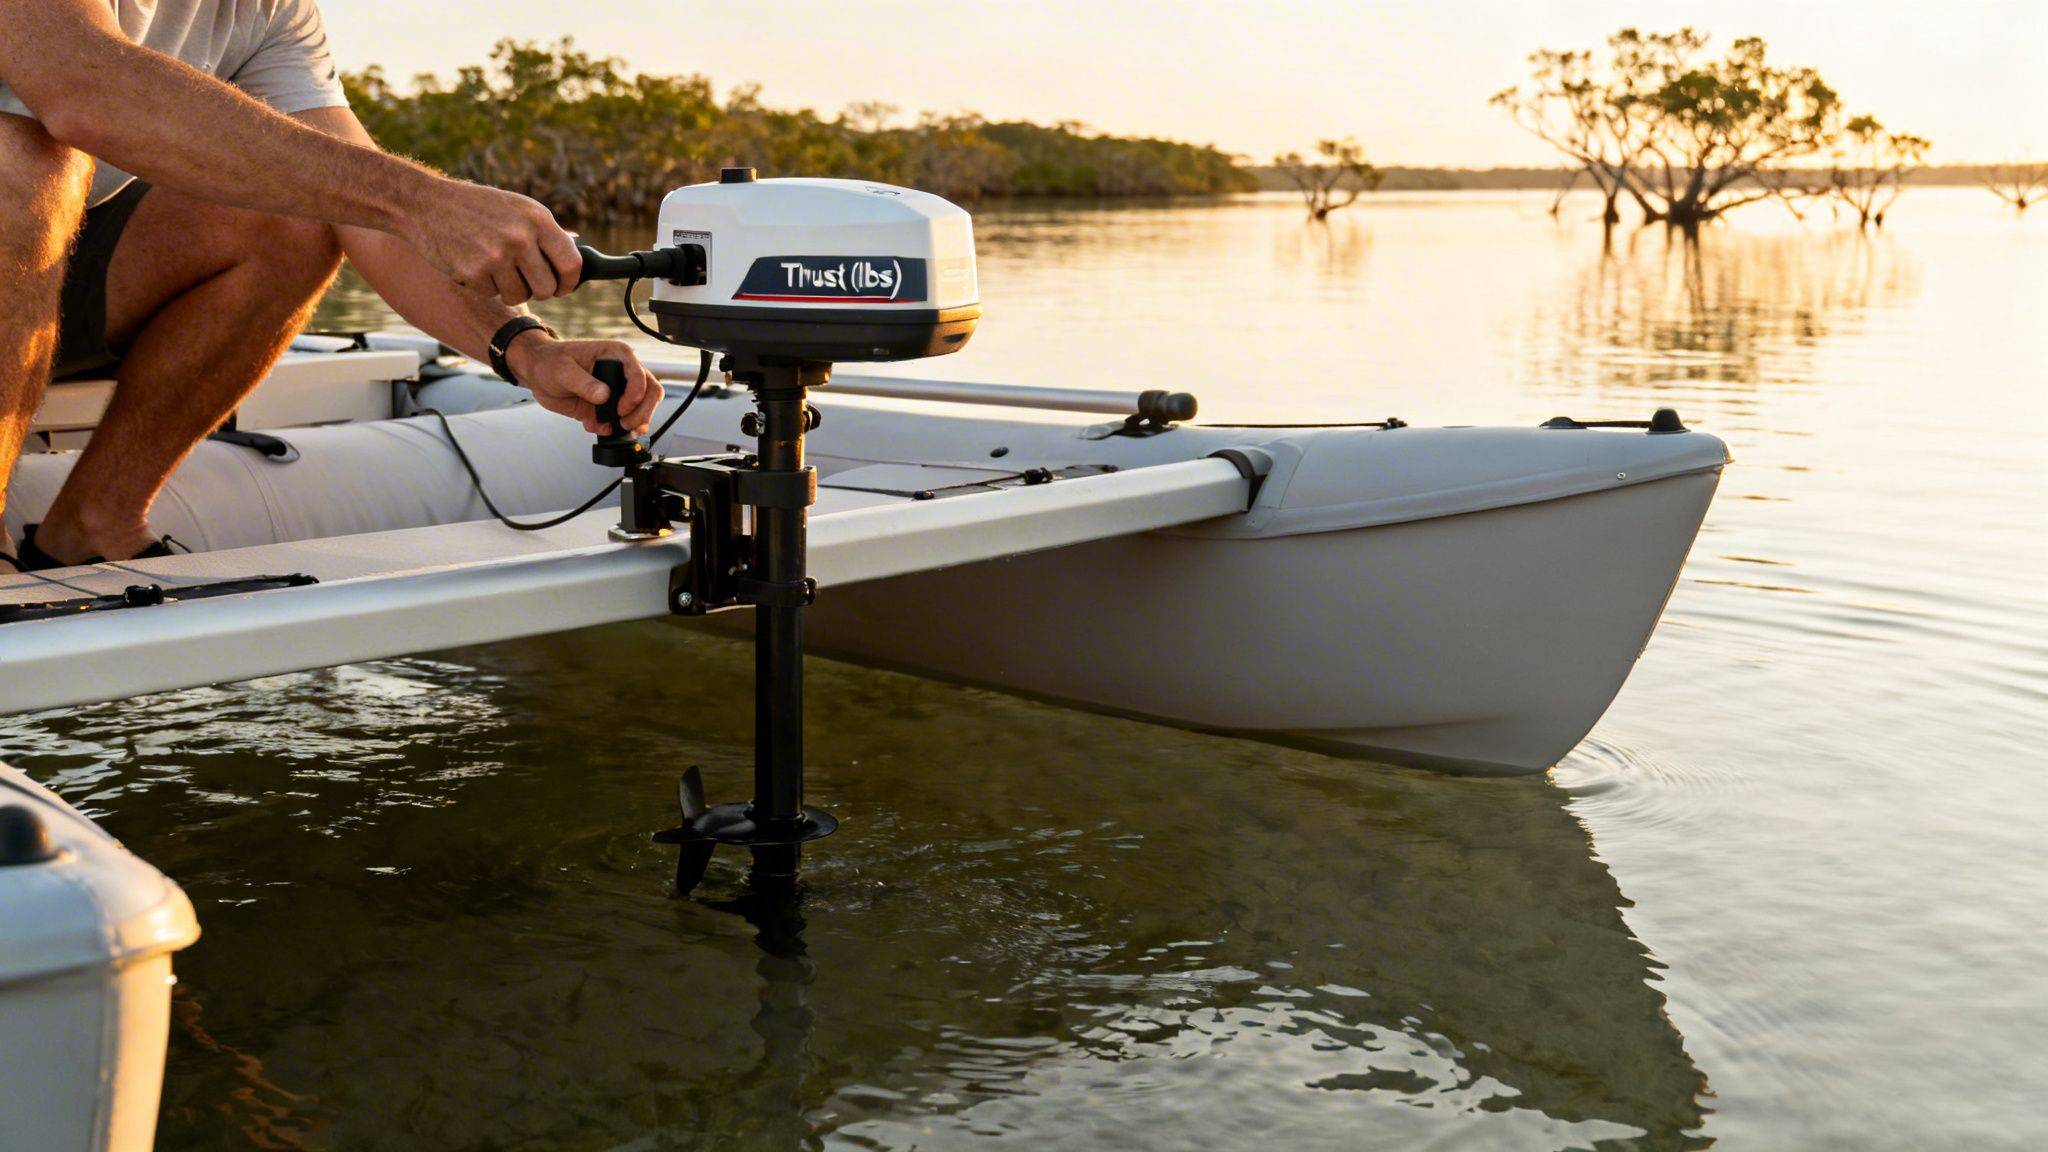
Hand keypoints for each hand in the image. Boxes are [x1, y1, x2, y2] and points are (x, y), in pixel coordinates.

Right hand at [401, 176, 582, 304]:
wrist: (426, 204)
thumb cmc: (475, 207)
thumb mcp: (516, 207)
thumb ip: (545, 231)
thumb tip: (577, 250)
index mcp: (537, 218)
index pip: (571, 263)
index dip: (569, 282)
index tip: (563, 287)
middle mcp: (521, 237)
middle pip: (547, 288)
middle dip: (538, 291)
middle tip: (525, 282)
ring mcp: (497, 256)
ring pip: (520, 296)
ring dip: (510, 290)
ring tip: (495, 268)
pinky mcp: (474, 272)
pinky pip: (492, 294)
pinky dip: (485, 286)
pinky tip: (474, 264)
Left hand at [507, 335, 664, 434]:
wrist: (538, 373)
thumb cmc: (550, 361)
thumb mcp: (563, 370)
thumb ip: (584, 383)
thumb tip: (604, 395)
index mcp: (616, 355)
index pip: (639, 373)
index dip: (635, 393)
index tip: (621, 408)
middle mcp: (622, 371)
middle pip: (651, 392)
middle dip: (642, 412)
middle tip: (625, 424)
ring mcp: (618, 390)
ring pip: (642, 408)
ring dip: (634, 423)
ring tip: (616, 429)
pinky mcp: (609, 406)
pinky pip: (622, 421)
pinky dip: (613, 430)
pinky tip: (594, 426)